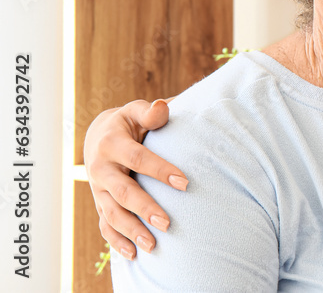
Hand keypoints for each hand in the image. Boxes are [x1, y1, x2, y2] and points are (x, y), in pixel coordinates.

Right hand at [83, 99, 184, 258]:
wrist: (99, 135)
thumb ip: (150, 112)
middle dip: (145, 208)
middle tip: (168, 223)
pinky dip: (117, 241)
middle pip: (123, 192)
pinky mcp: (99, 202)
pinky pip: (105, 225)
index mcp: (112, 144)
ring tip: (153, 246)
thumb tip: (163, 107)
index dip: (161, 171)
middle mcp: (100, 169)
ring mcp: (98, 189)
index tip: (185, 183)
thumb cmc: (128, 122)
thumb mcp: (136, 111)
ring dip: (132, 232)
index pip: (138, 159)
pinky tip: (134, 254)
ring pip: (112, 214)